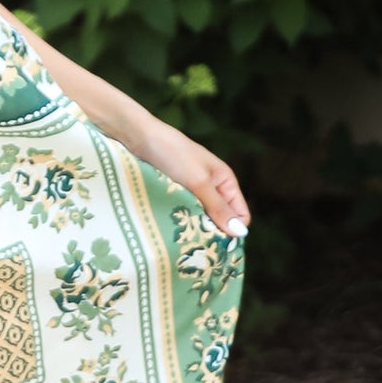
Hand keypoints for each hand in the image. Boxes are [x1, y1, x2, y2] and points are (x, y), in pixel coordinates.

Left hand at [135, 118, 250, 237]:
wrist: (140, 138)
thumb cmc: (173, 154)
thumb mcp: (199, 182)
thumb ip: (218, 207)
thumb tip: (241, 232)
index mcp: (226, 182)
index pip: (240, 216)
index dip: (232, 231)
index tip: (215, 245)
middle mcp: (212, 189)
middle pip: (220, 221)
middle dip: (211, 232)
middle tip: (196, 243)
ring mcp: (193, 193)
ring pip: (201, 220)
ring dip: (193, 228)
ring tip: (181, 237)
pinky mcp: (175, 195)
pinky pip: (184, 215)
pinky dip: (180, 222)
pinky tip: (171, 229)